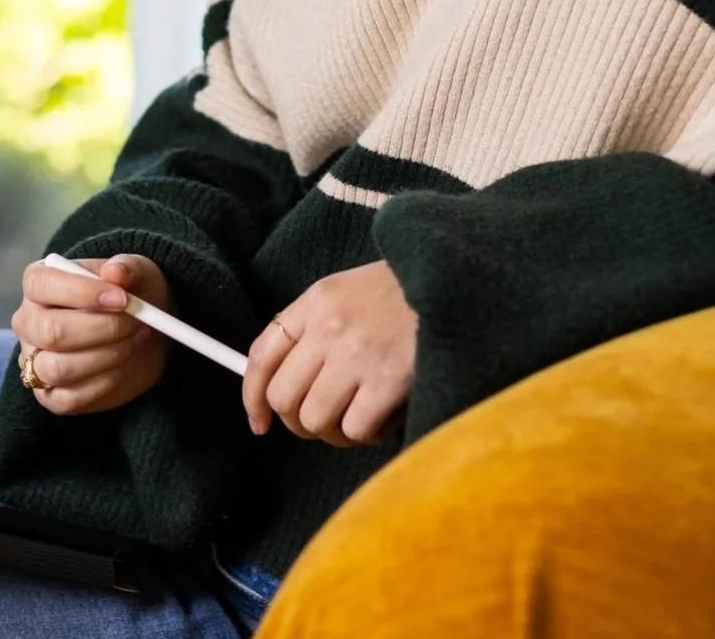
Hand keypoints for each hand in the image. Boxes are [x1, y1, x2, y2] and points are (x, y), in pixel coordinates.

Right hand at [11, 254, 173, 416]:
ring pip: (59, 369)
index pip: (41, 284)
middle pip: (51, 332)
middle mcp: (28, 323)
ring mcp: (34, 362)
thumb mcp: (136, 272)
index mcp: (38, 283)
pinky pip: (70, 398)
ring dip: (108, 356)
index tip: (122, 299)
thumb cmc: (129, 294)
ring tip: (134, 341)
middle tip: (137, 323)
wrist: (141, 332)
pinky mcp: (50, 396)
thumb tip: (115, 272)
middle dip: (103, 329)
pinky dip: (106, 382)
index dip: (83, 292)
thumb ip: (127, 268)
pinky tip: (124, 364)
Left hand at [242, 260, 415, 447]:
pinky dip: (368, 434)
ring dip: (335, 431)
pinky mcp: (387, 380)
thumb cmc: (407, 293)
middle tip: (326, 421)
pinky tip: (386, 417)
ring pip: (315, 420)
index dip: (253, 398)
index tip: (261, 422)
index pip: (261, 355)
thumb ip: (316, 328)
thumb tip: (282, 387)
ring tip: (361, 418)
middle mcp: (329, 326)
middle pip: (283, 398)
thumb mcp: (351, 291)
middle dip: (300, 421)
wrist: (461, 281)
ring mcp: (357, 353)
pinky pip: (354, 429)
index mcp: (317, 300)